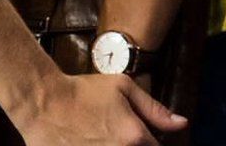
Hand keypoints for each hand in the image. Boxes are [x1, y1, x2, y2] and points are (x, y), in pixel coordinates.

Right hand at [17, 72, 187, 145]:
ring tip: (106, 138)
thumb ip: (154, 108)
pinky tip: (93, 143)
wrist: (43, 102)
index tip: (144, 138)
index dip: (153, 143)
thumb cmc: (82, 91)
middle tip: (120, 135)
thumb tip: (182, 123)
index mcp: (135, 137)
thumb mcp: (121, 87)